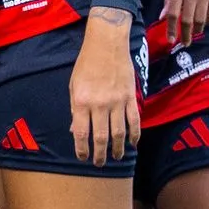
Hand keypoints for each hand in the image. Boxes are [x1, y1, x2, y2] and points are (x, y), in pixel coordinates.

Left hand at [70, 8, 141, 166]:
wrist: (107, 44)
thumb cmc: (86, 64)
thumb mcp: (73, 85)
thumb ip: (75, 109)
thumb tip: (76, 131)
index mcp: (81, 101)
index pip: (81, 133)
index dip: (82, 149)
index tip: (82, 157)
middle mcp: (99, 104)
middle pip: (101, 137)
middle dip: (100, 154)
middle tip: (99, 164)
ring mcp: (117, 101)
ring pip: (119, 133)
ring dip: (118, 148)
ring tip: (117, 157)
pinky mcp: (130, 97)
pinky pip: (134, 121)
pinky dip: (135, 135)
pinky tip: (133, 143)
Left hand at [162, 0, 208, 44]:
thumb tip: (162, 17)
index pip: (172, 13)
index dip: (171, 29)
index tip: (171, 40)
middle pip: (187, 19)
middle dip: (185, 34)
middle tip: (185, 42)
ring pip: (201, 19)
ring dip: (197, 29)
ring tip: (195, 32)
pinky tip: (206, 22)